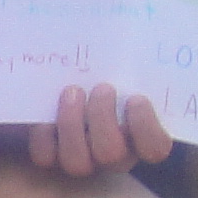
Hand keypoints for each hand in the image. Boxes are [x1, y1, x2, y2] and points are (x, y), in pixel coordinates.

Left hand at [32, 84, 172, 177]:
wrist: (60, 84)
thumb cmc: (103, 76)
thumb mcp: (123, 72)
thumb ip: (135, 70)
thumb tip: (149, 35)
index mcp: (138, 137)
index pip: (154, 148)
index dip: (146, 128)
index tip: (137, 98)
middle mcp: (111, 155)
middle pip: (111, 154)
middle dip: (103, 118)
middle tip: (102, 87)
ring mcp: (81, 160)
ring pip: (77, 161)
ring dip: (72, 124)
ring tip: (72, 91)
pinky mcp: (50, 158)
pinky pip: (45, 156)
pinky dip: (43, 133)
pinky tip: (45, 108)